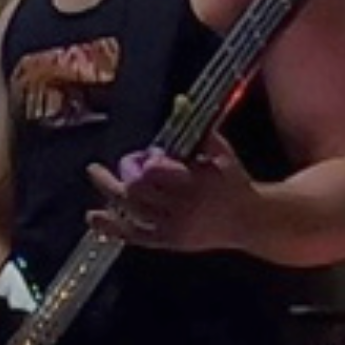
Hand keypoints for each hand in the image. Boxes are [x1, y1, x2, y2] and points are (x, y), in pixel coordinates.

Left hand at [86, 132, 257, 252]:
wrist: (250, 221)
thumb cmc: (235, 183)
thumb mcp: (224, 155)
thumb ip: (203, 133)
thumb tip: (181, 103)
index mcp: (195, 185)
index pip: (156, 173)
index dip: (146, 162)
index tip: (147, 154)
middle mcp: (181, 209)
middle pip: (138, 192)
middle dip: (126, 174)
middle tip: (118, 164)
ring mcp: (173, 227)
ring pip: (132, 212)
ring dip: (110, 192)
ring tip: (95, 174)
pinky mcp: (169, 241)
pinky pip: (136, 235)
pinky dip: (112, 226)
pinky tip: (94, 217)